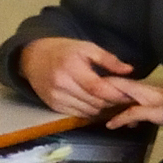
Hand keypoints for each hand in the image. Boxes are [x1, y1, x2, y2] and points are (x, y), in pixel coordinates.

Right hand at [21, 36, 140, 118]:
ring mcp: (56, 98)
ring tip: (111, 101)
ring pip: (88, 111)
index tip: (128, 94)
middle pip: (94, 102)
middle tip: (124, 98)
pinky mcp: (54, 106)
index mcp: (71, 67)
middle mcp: (61, 85)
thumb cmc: (63, 50)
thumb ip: (108, 59)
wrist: (33, 58)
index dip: (115, 94)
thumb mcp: (86, 47)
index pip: (97, 88)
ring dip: (102, 108)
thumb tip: (129, 70)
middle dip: (112, 102)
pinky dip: (90, 111)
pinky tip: (97, 104)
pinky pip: (79, 114)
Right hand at [96, 78, 162, 129]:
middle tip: (90, 103)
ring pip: (124, 99)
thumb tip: (110, 123)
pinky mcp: (150, 104)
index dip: (99, 84)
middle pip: (117, 90)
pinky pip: (132, 107)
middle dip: (104, 96)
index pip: (113, 82)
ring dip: (115, 106)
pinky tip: (124, 122)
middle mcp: (139, 89)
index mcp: (137, 88)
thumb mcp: (149, 113)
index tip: (85, 88)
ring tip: (103, 114)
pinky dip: (126, 113)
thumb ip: (130, 115)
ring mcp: (145, 97)